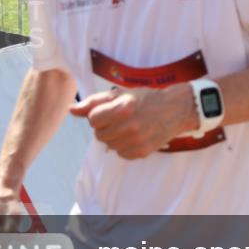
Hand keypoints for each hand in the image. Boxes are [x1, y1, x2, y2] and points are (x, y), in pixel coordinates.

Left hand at [70, 85, 197, 159]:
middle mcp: (129, 126)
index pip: (93, 119)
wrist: (176, 110)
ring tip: (130, 127)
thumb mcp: (121, 94)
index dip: (100, 115)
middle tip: (122, 119)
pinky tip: (136, 137)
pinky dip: (125, 147)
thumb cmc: (147, 99)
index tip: (112, 111)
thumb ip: (95, 102)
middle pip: (99, 135)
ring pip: (109, 146)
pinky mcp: (141, 152)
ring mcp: (136, 141)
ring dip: (115, 138)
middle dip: (107, 127)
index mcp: (122, 108)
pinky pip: (121, 154)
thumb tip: (72, 110)